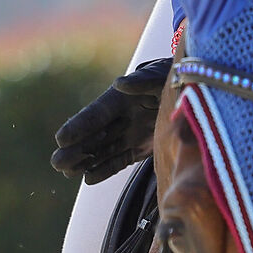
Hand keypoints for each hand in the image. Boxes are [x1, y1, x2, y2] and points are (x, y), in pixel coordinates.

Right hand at [49, 58, 171, 182]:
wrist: (196, 90)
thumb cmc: (178, 76)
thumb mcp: (162, 75)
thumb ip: (143, 81)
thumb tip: (119, 83)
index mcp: (121, 98)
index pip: (96, 115)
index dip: (78, 126)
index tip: (60, 138)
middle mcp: (121, 117)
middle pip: (93, 136)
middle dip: (75, 149)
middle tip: (56, 163)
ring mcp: (130, 134)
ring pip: (102, 150)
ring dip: (84, 162)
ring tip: (66, 172)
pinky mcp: (141, 147)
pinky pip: (120, 160)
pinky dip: (105, 169)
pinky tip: (89, 178)